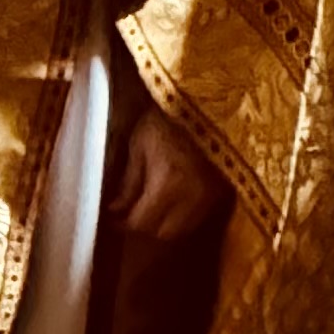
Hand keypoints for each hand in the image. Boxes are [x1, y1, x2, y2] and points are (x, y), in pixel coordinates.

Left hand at [108, 100, 225, 241]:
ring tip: (146, 208)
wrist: (209, 100)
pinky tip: (168, 203)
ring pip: (182, 230)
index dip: (122, 224)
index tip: (110, 217)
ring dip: (162, 225)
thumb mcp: (140, 144)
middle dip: (142, 227)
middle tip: (125, 214)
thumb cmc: (167, 117)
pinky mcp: (224, 193)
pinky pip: (197, 218)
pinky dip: (180, 218)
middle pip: (163, 233)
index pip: (141, 223)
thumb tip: (115, 210)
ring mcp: (212, 198)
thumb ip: (128, 182)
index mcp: (169, 183)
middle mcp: (194, 198)